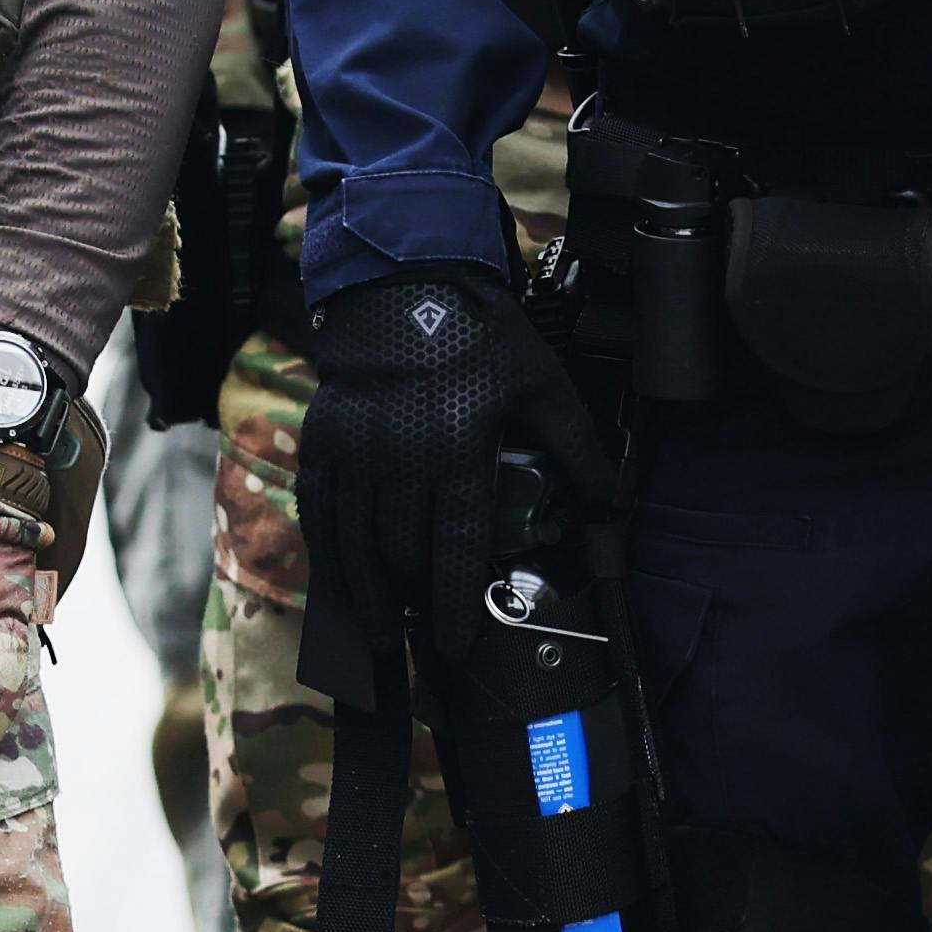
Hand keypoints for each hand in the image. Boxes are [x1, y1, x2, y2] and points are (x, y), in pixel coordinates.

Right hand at [291, 259, 616, 706]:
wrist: (402, 286)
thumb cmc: (479, 338)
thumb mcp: (541, 385)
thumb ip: (577, 447)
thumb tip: (611, 501)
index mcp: (459, 447)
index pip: (455, 545)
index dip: (453, 603)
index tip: (454, 645)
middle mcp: (401, 456)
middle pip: (402, 553)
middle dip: (413, 605)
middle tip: (422, 642)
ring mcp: (355, 450)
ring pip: (355, 542)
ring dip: (368, 594)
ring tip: (381, 631)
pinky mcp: (323, 441)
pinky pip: (319, 512)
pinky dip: (328, 553)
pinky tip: (341, 581)